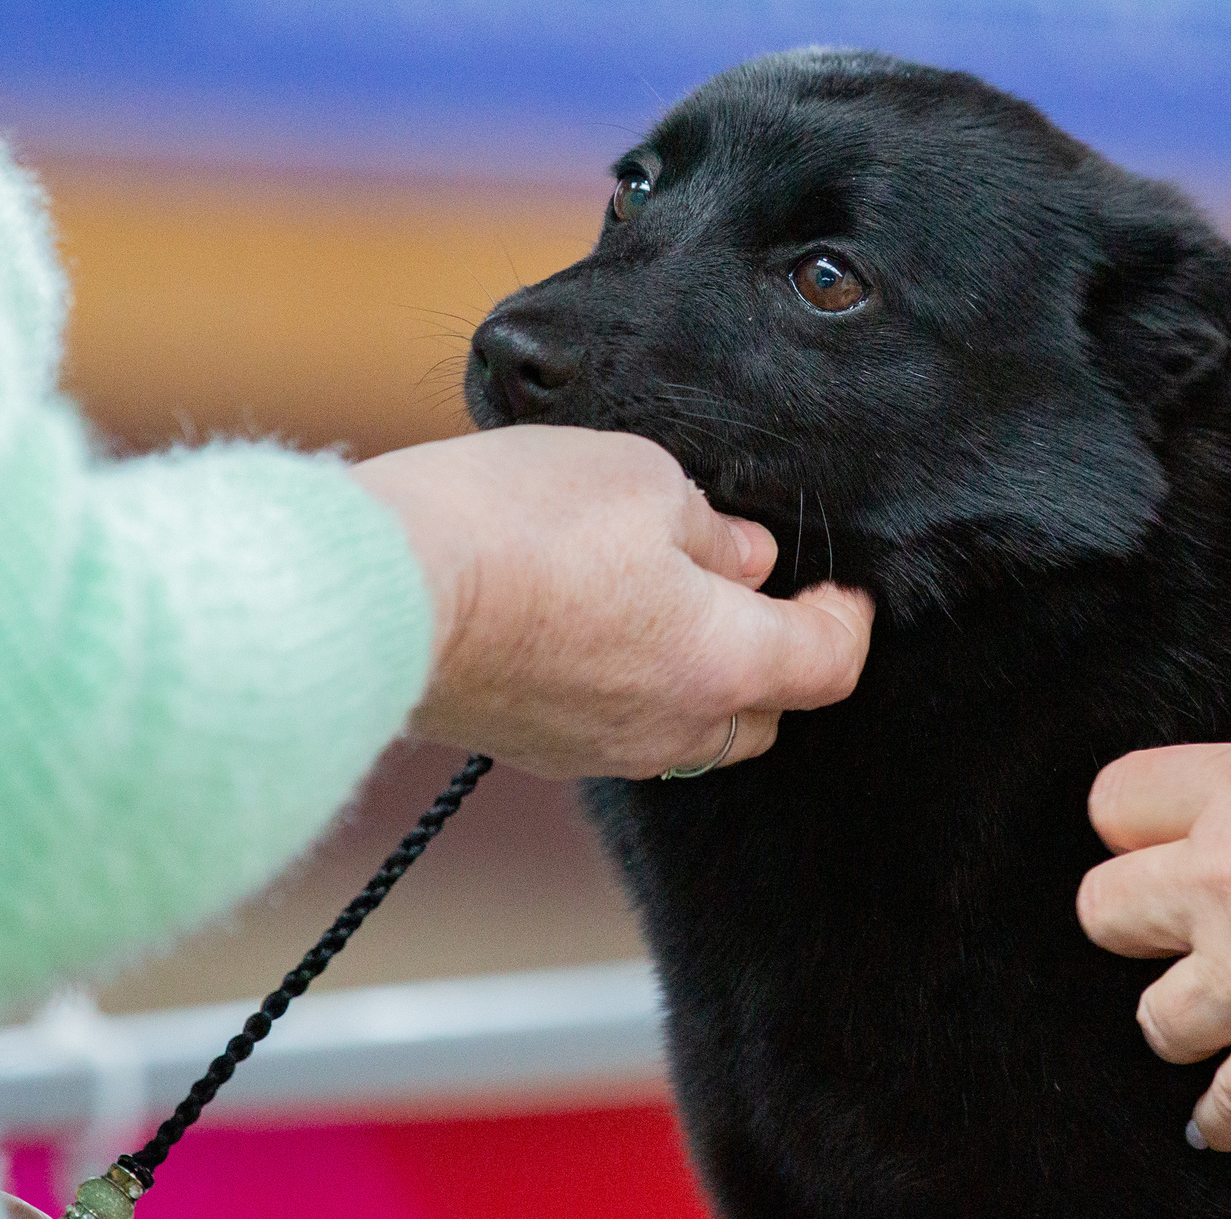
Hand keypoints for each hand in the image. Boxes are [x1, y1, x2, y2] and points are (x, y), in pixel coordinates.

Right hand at [352, 425, 872, 778]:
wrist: (383, 593)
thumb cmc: (520, 526)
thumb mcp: (645, 482)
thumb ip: (712, 528)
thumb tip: (742, 557)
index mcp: (725, 664)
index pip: (829, 663)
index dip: (847, 619)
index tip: (841, 586)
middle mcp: (674, 727)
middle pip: (763, 712)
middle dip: (774, 655)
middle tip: (750, 585)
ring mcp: (599, 748)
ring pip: (688, 727)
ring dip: (697, 673)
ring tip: (667, 598)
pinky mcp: (534, 746)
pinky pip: (616, 727)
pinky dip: (629, 683)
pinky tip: (593, 621)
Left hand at [1076, 738, 1230, 1150]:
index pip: (1118, 798)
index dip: (1132, 827)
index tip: (1149, 845)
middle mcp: (1226, 882)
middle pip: (1102, 910)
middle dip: (1132, 926)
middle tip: (1167, 934)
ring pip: (1155, 1019)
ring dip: (1185, 1023)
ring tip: (1214, 1021)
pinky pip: (1227, 1104)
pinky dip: (1224, 1119)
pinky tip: (1220, 1120)